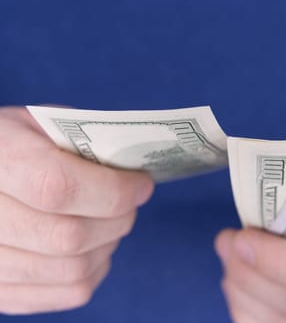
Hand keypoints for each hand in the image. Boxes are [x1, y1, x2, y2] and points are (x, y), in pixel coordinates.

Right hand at [0, 107, 153, 314]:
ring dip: (108, 244)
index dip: (113, 190)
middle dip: (117, 218)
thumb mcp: (38, 124)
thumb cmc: (11, 146)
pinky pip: (67, 292)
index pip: (57, 188)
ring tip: (111, 221)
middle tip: (130, 202)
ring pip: (72, 269)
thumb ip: (82, 143)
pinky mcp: (0, 291)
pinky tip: (94, 246)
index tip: (141, 184)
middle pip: (69, 236)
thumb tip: (131, 175)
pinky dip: (95, 269)